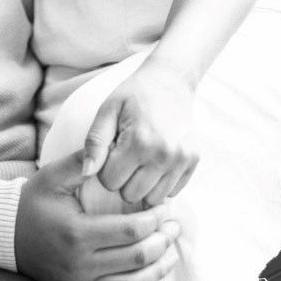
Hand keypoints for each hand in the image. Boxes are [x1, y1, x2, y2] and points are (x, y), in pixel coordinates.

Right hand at [15, 152, 179, 280]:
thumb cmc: (31, 204)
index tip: (165, 209)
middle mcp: (80, 264)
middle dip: (163, 243)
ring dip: (157, 273)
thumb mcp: (52, 177)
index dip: (156, 219)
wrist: (3, 235)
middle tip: (174, 229)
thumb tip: (111, 149)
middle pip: (137, 258)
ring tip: (171, 256)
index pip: (132, 230)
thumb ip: (81, 162)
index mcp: (77, 233)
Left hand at [83, 61, 197, 208]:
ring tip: (141, 160)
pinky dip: (161, 183)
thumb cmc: (133, 95)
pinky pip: (172, 192)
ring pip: (152, 199)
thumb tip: (87, 172)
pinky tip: (156, 162)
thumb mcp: (108, 111)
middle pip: (130, 195)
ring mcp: (182, 159)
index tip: (112, 150)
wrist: (170, 81)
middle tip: (126, 156)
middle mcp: (164, 154)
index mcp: (139, 141)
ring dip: (142, 184)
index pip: (110, 182)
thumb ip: (94, 143)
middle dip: (123, 179)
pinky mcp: (194, 161)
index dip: (105, 168)